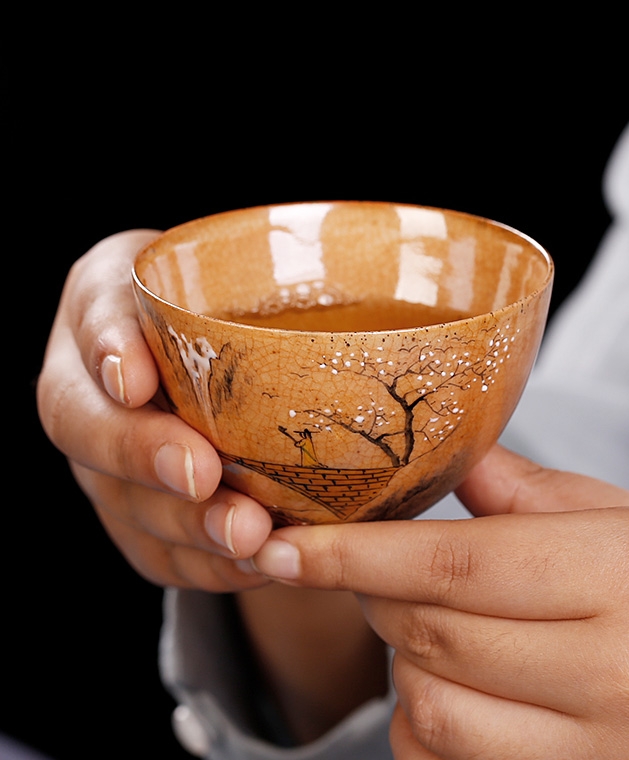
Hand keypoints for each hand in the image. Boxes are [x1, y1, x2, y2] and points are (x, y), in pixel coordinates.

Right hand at [37, 231, 272, 590]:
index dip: (106, 347)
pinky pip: (159, 553)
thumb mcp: (239, 276)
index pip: (91, 314)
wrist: (231, 374)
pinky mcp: (137, 518)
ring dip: (186, 525)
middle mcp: (90, 388)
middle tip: (202, 474)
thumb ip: (245, 280)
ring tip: (249, 535)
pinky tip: (257, 564)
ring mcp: (105, 463)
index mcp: (105, 307)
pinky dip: (208, 565)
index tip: (135, 379)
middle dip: (144, 454)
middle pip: (86, 427)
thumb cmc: (238, 311)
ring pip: (124, 503)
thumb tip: (329, 307)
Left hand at [253, 445, 628, 758]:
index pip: (455, 566)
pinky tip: (457, 691)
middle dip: (373, 599)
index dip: (356, 556)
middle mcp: (623, 675)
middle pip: (434, 640)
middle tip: (370, 565)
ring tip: (420, 628)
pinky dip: (438, 733)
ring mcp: (617, 754)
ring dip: (402, 670)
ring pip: (440, 719)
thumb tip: (459, 472)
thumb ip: (545, 497)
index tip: (290, 546)